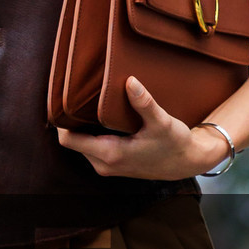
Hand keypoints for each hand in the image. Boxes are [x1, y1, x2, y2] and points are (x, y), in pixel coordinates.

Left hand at [57, 77, 225, 178]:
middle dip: (71, 121)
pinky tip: (99, 118)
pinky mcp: (113, 165)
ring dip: (81, 128)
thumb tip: (130, 82)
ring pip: (81, 145)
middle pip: (72, 140)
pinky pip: (91, 148)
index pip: (68, 139)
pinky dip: (91, 135)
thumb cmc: (175, 144)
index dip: (61, 120)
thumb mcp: (162, 122)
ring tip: (86, 105)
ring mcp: (107, 166)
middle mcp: (103, 164)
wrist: (187, 162)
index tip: (63, 99)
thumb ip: (144, 103)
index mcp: (110, 154)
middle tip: (75, 96)